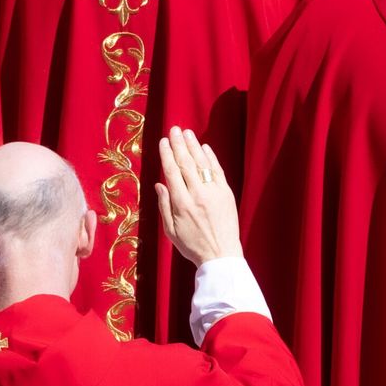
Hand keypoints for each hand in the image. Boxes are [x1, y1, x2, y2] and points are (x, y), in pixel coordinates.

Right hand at [154, 127, 241, 266]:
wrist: (221, 256)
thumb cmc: (192, 245)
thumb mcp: (170, 231)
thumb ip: (164, 205)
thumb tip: (159, 184)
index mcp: (181, 204)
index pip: (172, 172)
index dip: (167, 154)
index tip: (163, 141)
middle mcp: (197, 195)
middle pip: (186, 163)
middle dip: (179, 144)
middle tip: (174, 129)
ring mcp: (214, 193)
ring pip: (202, 164)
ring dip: (194, 146)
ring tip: (187, 133)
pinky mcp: (227, 194)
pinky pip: (218, 171)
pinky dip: (211, 158)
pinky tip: (204, 147)